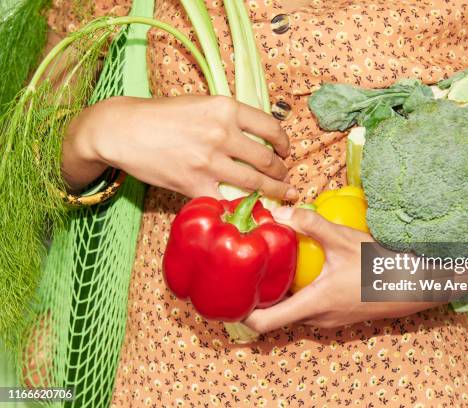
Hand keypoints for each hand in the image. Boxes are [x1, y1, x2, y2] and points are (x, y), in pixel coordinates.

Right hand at [62, 95, 296, 199]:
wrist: (123, 130)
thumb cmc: (161, 115)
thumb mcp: (200, 103)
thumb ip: (228, 118)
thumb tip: (256, 135)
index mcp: (226, 108)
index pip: (271, 127)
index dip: (284, 142)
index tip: (285, 151)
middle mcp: (221, 133)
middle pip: (266, 159)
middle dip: (281, 171)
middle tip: (285, 177)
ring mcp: (209, 161)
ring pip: (254, 182)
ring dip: (274, 190)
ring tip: (282, 194)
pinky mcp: (194, 184)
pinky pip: (226, 199)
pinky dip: (240, 204)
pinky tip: (250, 207)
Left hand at [244, 207, 436, 331]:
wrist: (415, 284)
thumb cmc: (380, 264)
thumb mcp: (344, 240)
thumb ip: (311, 225)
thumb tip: (279, 212)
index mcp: (313, 304)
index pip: (264, 323)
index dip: (241, 313)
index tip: (229, 294)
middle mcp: (317, 319)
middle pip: (274, 317)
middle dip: (259, 298)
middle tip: (247, 272)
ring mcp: (329, 320)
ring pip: (292, 313)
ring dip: (280, 296)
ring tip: (270, 269)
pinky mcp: (338, 315)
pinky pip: (308, 309)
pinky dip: (297, 295)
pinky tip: (301, 272)